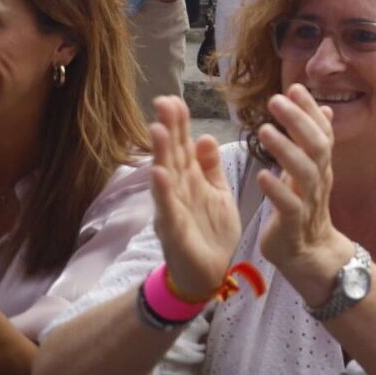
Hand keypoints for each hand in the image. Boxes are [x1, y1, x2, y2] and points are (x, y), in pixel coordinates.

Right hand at [148, 96, 241, 296]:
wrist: (208, 274)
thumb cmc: (211, 231)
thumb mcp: (217, 194)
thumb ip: (211, 167)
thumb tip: (205, 136)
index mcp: (191, 181)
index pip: (183, 147)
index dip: (179, 124)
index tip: (175, 99)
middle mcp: (178, 192)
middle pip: (171, 156)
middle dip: (168, 130)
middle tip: (163, 101)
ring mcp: (173, 210)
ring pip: (166, 178)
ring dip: (161, 154)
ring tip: (158, 129)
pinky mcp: (175, 231)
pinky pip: (169, 209)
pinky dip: (164, 192)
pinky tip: (160, 174)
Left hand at [251, 85, 352, 302]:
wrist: (309, 255)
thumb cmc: (303, 209)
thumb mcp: (310, 171)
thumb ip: (313, 141)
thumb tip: (325, 109)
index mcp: (320, 166)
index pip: (320, 132)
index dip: (309, 110)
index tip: (295, 87)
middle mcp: (318, 180)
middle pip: (316, 146)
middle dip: (298, 121)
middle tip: (276, 99)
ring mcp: (308, 202)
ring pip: (304, 172)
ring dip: (286, 149)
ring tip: (265, 130)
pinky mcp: (294, 224)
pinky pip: (289, 205)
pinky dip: (277, 189)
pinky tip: (262, 175)